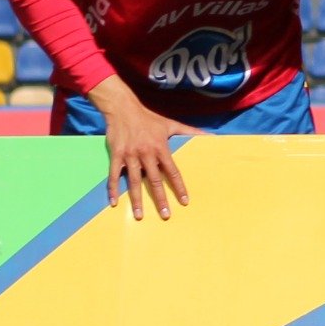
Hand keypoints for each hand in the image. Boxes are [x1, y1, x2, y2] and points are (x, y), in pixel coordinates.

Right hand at [90, 79, 187, 219]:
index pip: (173, 172)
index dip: (179, 187)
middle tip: (165, 215)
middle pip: (154, 180)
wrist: (124, 109)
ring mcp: (130, 156)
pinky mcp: (116, 156)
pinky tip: (114, 203)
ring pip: (134, 182)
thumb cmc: (150, 119)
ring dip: (137, 200)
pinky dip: (113, 189)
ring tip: (139, 216)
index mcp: (161, 148)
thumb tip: (211, 136)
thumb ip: (191, 132)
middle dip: (160, 199)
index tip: (184, 201)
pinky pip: (114, 176)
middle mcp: (146, 154)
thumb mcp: (172, 124)